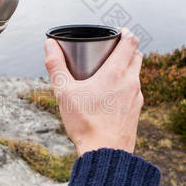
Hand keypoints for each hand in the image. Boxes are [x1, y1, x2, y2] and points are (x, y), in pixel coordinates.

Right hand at [43, 28, 143, 154]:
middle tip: (112, 48)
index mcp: (116, 73)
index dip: (125, 33)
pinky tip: (112, 94)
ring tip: (110, 71)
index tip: (118, 31)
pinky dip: (127, 85)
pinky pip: (135, 91)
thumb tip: (48, 44)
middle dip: (127, 48)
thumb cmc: (85, 123)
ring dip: (128, 67)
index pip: (130, 42)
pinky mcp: (136, 111)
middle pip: (137, 55)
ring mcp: (137, 97)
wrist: (106, 154)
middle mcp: (131, 82)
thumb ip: (56, 66)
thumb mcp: (65, 93)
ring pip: (137, 73)